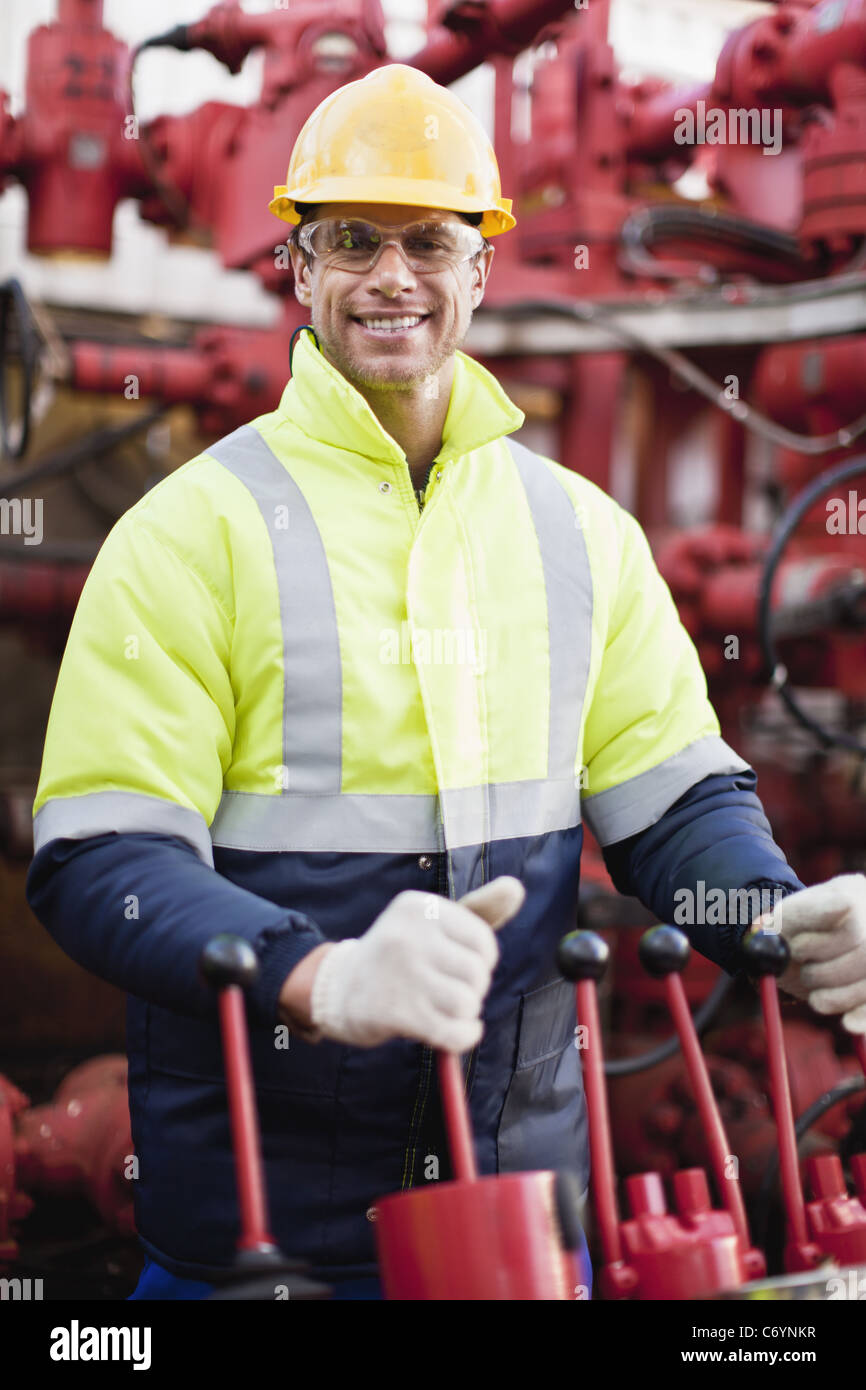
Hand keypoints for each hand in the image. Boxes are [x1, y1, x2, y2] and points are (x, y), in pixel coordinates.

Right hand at [308, 876, 525, 1049]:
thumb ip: (478, 909)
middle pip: (477, 973)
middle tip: (449, 990)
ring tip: (443, 1008)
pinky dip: (464, 1037)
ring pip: (467, 1003)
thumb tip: (516, 887)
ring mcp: (401, 974)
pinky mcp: (396, 1012)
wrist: (338, 989)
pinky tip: (455, 1032)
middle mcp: (408, 935)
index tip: (461, 966)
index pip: (482, 941)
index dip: (482, 961)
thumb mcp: (432, 922)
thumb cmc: (399, 954)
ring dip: (464, 1015)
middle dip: (473, 989)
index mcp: (419, 907)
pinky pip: (455, 1033)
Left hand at [755, 874, 865, 1033]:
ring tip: (815, 992)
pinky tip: (849, 1023)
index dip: (820, 945)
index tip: (795, 948)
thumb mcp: (787, 918)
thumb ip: (808, 912)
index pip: (851, 925)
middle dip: (827, 972)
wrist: (788, 949)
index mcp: (852, 892)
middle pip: (864, 955)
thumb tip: (845, 905)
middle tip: (805, 973)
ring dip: (838, 995)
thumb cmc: (786, 930)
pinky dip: (863, 1016)